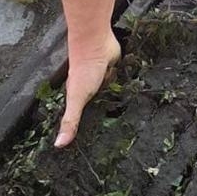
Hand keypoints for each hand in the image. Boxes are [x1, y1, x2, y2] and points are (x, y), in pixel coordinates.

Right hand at [54, 33, 119, 148]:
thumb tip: (59, 144)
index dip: (86, 134)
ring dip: (119, 110)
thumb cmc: (83, 69)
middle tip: (117, 146)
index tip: (91, 151)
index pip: (82, 121)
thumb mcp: (76, 98)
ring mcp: (104, 85)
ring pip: (112, 102)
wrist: (97, 44)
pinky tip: (137, 106)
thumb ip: (70, 120)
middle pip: (98, 112)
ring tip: (130, 130)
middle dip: (105, 124)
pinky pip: (122, 89)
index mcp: (78, 99)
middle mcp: (91, 93)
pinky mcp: (117, 76)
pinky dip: (128, 94)